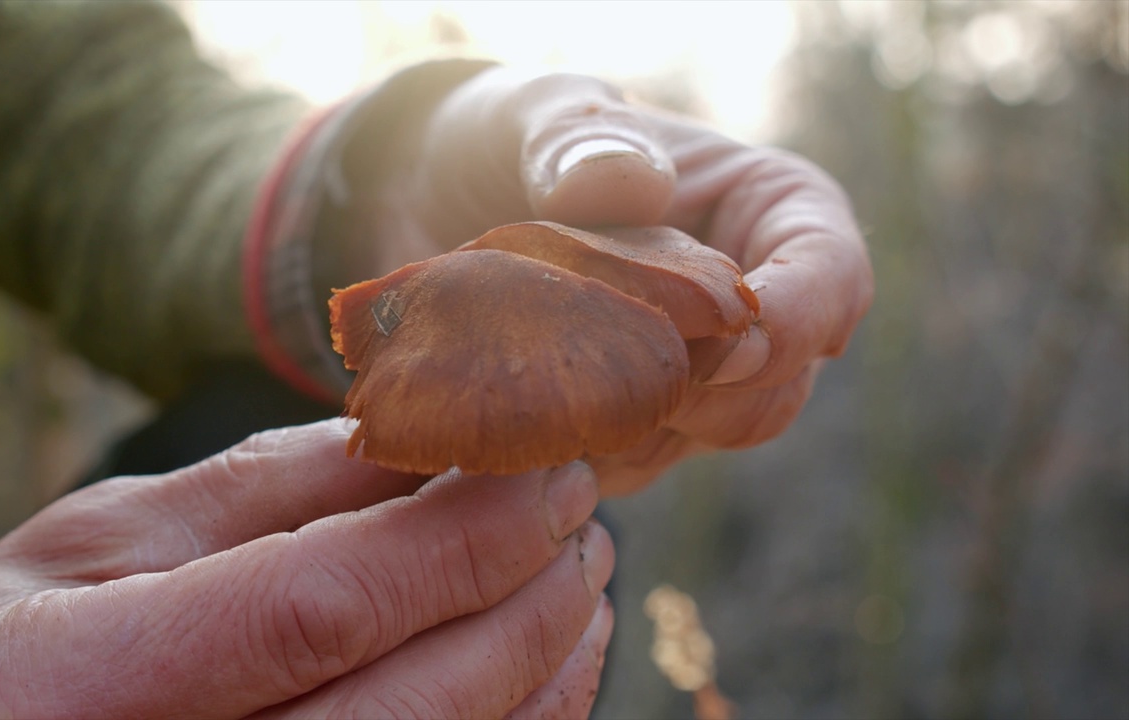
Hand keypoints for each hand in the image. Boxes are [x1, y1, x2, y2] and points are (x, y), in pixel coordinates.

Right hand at [0, 419, 613, 718]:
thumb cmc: (14, 640)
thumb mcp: (107, 537)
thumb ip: (269, 489)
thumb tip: (433, 430)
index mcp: (67, 688)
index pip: (319, 606)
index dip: (460, 536)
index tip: (550, 466)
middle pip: (407, 705)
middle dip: (525, 600)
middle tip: (583, 513)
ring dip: (543, 669)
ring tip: (581, 578)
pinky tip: (543, 661)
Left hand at [366, 68, 874, 494]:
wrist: (437, 207)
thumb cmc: (512, 140)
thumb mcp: (537, 118)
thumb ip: (578, 143)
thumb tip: (637, 183)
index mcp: (769, 212)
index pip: (831, 277)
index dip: (794, 324)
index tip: (722, 350)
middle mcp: (753, 304)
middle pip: (781, 387)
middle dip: (708, 399)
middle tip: (613, 382)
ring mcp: (700, 372)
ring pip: (711, 437)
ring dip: (638, 428)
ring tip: (547, 390)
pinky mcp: (638, 421)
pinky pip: (636, 464)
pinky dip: (587, 453)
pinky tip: (523, 424)